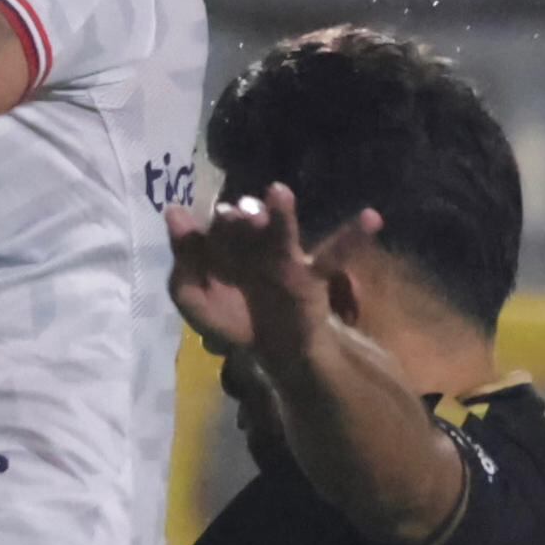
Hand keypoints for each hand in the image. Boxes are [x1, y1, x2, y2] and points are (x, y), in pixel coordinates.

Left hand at [166, 183, 377, 366]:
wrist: (275, 352)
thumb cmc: (234, 319)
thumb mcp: (195, 298)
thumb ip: (182, 261)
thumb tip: (172, 212)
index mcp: (224, 248)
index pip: (212, 232)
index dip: (209, 229)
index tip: (211, 222)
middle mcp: (253, 245)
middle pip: (246, 225)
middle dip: (239, 217)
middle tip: (233, 213)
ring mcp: (284, 258)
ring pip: (282, 233)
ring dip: (280, 214)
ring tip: (278, 192)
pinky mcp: (311, 276)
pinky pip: (334, 256)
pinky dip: (354, 237)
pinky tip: (372, 218)